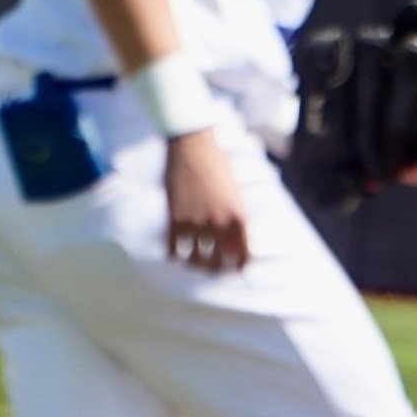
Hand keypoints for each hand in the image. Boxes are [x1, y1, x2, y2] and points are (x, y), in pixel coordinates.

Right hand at [165, 130, 248, 272]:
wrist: (194, 147)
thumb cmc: (219, 167)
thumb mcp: (237, 194)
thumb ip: (236, 218)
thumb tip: (235, 241)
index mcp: (239, 217)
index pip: (242, 255)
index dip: (239, 266)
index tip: (235, 270)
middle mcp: (218, 224)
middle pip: (217, 263)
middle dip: (215, 269)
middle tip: (212, 269)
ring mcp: (195, 223)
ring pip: (194, 260)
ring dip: (194, 264)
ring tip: (193, 263)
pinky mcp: (175, 218)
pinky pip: (174, 249)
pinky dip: (175, 254)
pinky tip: (176, 252)